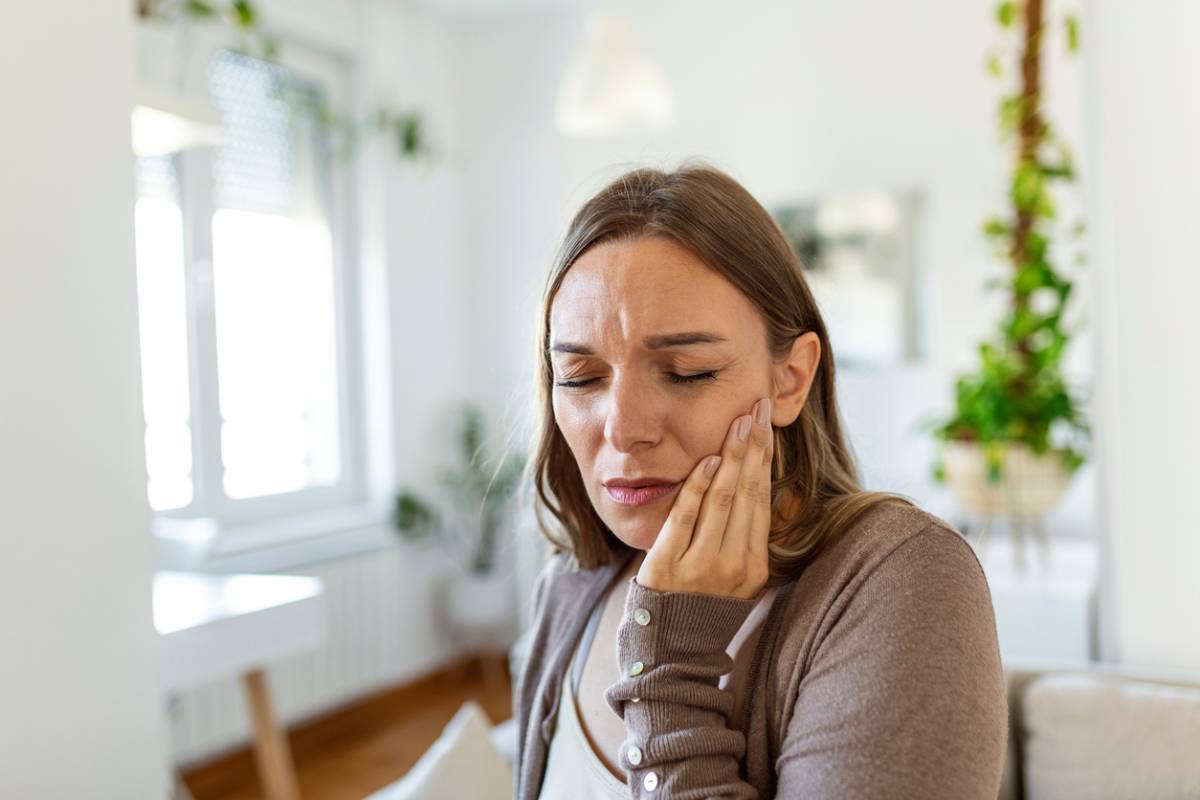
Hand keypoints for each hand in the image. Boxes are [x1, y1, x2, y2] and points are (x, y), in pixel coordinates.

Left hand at [636, 396, 773, 599]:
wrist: (671, 650)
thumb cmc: (704, 605)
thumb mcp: (737, 577)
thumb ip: (744, 535)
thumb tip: (753, 480)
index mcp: (754, 566)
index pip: (763, 500)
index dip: (765, 459)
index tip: (767, 425)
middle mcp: (733, 565)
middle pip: (747, 493)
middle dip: (754, 446)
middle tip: (758, 408)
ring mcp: (701, 566)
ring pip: (722, 500)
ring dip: (731, 457)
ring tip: (738, 423)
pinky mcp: (668, 566)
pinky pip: (686, 517)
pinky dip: (698, 487)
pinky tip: (708, 460)